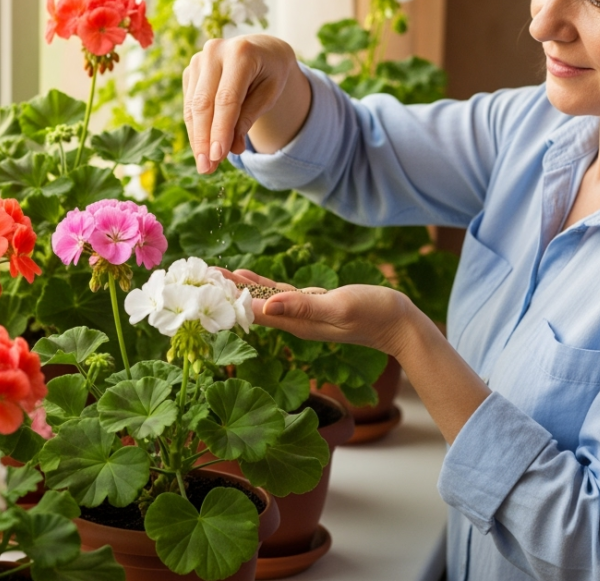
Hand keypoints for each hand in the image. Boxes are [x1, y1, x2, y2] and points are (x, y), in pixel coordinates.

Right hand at [182, 35, 309, 173]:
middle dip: (204, 139)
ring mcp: (198, 60)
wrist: (261, 50)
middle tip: (207, 169)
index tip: (217, 156)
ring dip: (197, 139)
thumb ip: (249, 118)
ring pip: (193, 107)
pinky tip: (202, 149)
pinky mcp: (190, 72)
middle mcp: (214, 52)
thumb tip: (232, 149)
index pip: (227, 99)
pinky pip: (189, 106)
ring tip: (205, 166)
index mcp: (240, 53)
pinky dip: (195, 130)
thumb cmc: (271, 73)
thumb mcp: (270, 94)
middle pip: (204, 104)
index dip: (220, 129)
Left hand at [217, 268, 419, 355]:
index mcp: (298, 323)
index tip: (205, 289)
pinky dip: (262, 286)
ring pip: (264, 300)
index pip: (253, 313)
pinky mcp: (314, 305)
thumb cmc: (374, 314)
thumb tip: (267, 306)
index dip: (228, 301)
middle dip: (227, 293)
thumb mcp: (339, 307)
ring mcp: (304, 314)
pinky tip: (251, 278)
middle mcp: (296, 321)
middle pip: (252, 307)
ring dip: (240, 288)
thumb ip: (305, 306)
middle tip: (200, 277)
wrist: (399, 323)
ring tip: (216, 275)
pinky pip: (280, 295)